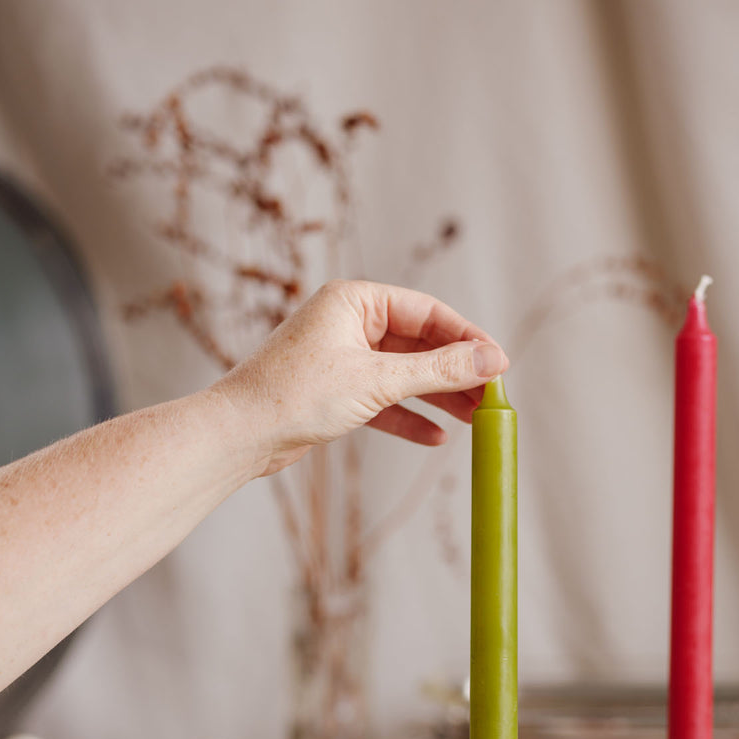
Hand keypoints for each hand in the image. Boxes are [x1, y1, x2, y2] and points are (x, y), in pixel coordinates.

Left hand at [215, 279, 508, 475]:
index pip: (428, 312)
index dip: (468, 339)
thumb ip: (440, 371)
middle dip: (458, 373)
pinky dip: (410, 418)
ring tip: (477, 420)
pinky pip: (384, 401)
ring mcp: (342, 359)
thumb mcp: (378, 381)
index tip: (500, 365)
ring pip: (405, 375)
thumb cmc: (296, 395)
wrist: (238, 434)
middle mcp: (349, 323)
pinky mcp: (335, 392)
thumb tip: (492, 361)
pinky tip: (437, 438)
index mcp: (355, 301)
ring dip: (440, 398)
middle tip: (494, 399)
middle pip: (420, 344)